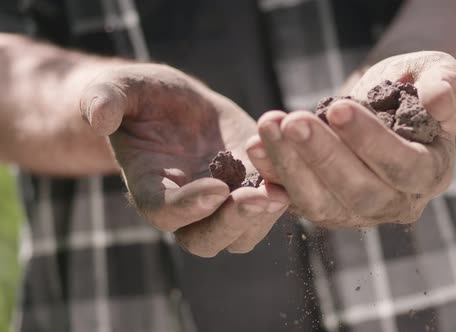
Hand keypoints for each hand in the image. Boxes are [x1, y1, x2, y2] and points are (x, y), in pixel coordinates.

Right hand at [80, 64, 288, 255]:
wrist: (177, 106)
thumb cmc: (143, 98)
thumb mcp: (121, 88)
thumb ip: (104, 99)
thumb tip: (98, 116)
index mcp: (150, 187)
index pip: (163, 212)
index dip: (188, 207)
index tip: (215, 188)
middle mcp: (186, 207)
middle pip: (205, 240)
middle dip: (232, 222)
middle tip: (259, 197)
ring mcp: (221, 203)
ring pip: (242, 234)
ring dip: (263, 217)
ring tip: (282, 190)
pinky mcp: (250, 189)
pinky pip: (268, 208)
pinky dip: (284, 195)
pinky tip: (298, 171)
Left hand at [245, 51, 455, 227]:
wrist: (383, 105)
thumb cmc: (412, 86)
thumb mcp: (436, 73)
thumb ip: (443, 84)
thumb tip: (440, 100)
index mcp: (431, 173)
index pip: (404, 167)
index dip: (371, 142)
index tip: (338, 109)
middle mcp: (397, 203)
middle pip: (359, 192)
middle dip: (322, 156)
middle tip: (292, 121)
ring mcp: (359, 212)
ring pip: (321, 202)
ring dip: (290, 165)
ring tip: (267, 126)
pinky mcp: (326, 208)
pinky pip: (296, 197)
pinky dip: (273, 174)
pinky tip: (253, 147)